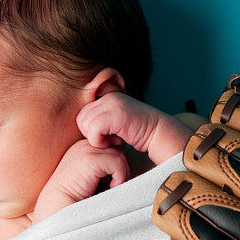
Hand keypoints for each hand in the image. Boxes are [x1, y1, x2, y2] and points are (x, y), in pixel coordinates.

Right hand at [32, 138, 129, 223]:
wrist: (57, 210)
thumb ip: (107, 170)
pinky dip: (119, 179)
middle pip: (118, 149)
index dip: (117, 164)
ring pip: (120, 155)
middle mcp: (84, 144)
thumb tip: (132, 169)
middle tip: (112, 187)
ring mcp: (86, 150)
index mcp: (83, 148)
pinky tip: (107, 190)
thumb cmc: (76, 201)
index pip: (112, 146)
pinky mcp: (89, 159)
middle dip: (120, 169)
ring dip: (120, 175)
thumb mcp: (94, 180)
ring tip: (109, 190)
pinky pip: (118, 163)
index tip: (113, 182)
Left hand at [76, 92, 194, 164]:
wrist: (159, 133)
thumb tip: (81, 127)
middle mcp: (108, 96)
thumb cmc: (136, 133)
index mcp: (106, 97)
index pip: (83, 115)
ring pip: (86, 124)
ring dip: (98, 138)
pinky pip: (93, 129)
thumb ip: (100, 121)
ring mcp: (112, 103)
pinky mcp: (117, 113)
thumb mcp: (115, 123)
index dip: (92, 130)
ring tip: (115, 140)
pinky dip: (100, 141)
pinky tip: (116, 142)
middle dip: (92, 134)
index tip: (108, 136)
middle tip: (111, 139)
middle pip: (81, 119)